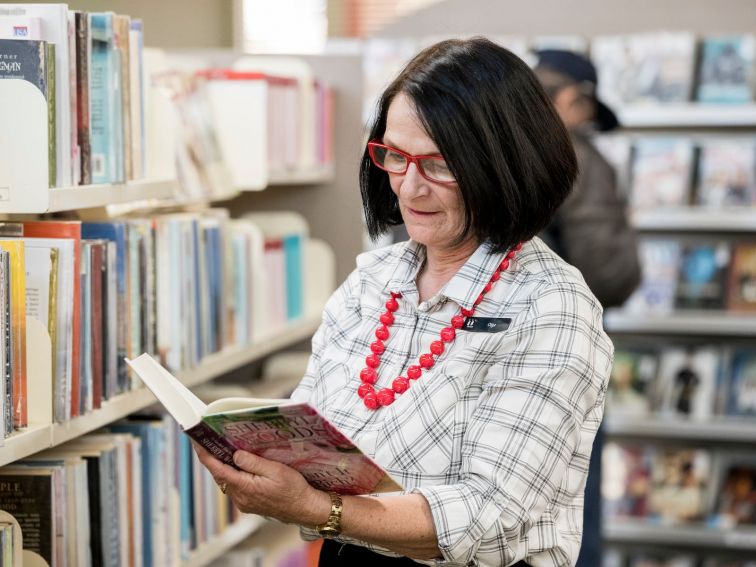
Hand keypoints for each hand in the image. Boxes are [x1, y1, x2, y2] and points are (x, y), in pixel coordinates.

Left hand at [192, 443, 330, 525]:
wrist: (305, 508)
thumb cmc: (294, 489)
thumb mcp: (276, 471)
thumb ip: (254, 463)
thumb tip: (235, 455)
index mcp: (245, 488)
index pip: (218, 470)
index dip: (205, 455)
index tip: (197, 442)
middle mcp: (240, 497)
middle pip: (220, 475)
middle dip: (212, 458)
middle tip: (207, 440)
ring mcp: (243, 502)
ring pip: (227, 481)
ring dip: (222, 466)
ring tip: (220, 449)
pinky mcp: (249, 503)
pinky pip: (235, 486)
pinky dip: (232, 474)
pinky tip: (237, 465)